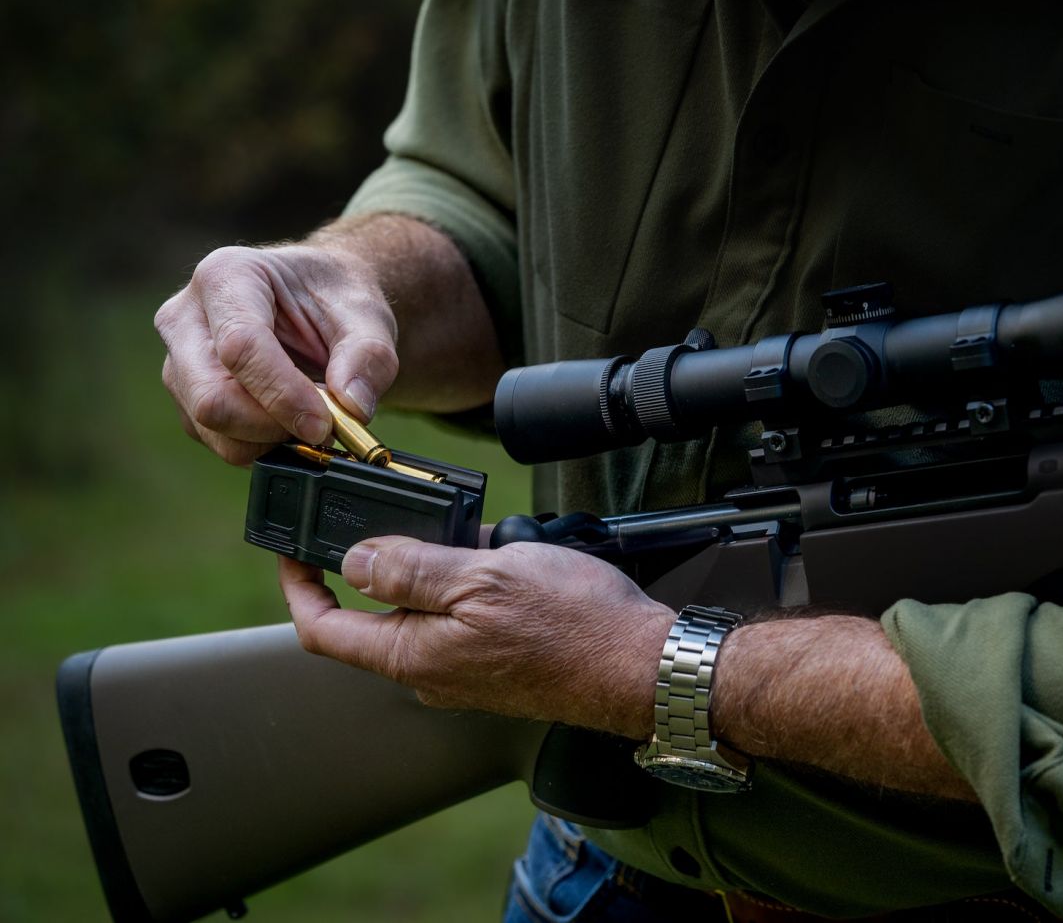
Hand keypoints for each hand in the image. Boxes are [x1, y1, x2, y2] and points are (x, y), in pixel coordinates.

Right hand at [155, 242, 397, 463]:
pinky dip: (262, 445)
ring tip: (312, 417)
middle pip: (211, 397)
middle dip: (271, 426)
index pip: (240, 346)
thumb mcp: (368, 315)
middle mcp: (186, 317)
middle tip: (322, 426)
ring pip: (210, 427)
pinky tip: (291, 422)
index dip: (283, 394)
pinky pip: (218, 441)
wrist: (321, 303)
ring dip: (269, 439)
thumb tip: (353, 408)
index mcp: (227, 276)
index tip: (325, 423)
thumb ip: (369, 357)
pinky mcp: (186, 398)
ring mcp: (179, 361)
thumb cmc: (336, 300)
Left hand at [280, 533, 676, 736]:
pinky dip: (473, 579)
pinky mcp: (498, 661)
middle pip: (376, 613)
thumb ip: (410, 569)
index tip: (295, 547)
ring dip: (440, 563)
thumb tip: (355, 559)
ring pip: (426, 608)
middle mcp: (431, 671)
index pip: (323, 630)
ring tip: (479, 534)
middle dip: (388, 559)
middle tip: (412, 514)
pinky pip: (464, 615)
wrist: (642, 662)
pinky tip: (508, 555)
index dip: (299, 586)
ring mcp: (465, 669)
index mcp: (412, 656)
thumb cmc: (574, 624)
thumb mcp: (481, 576)